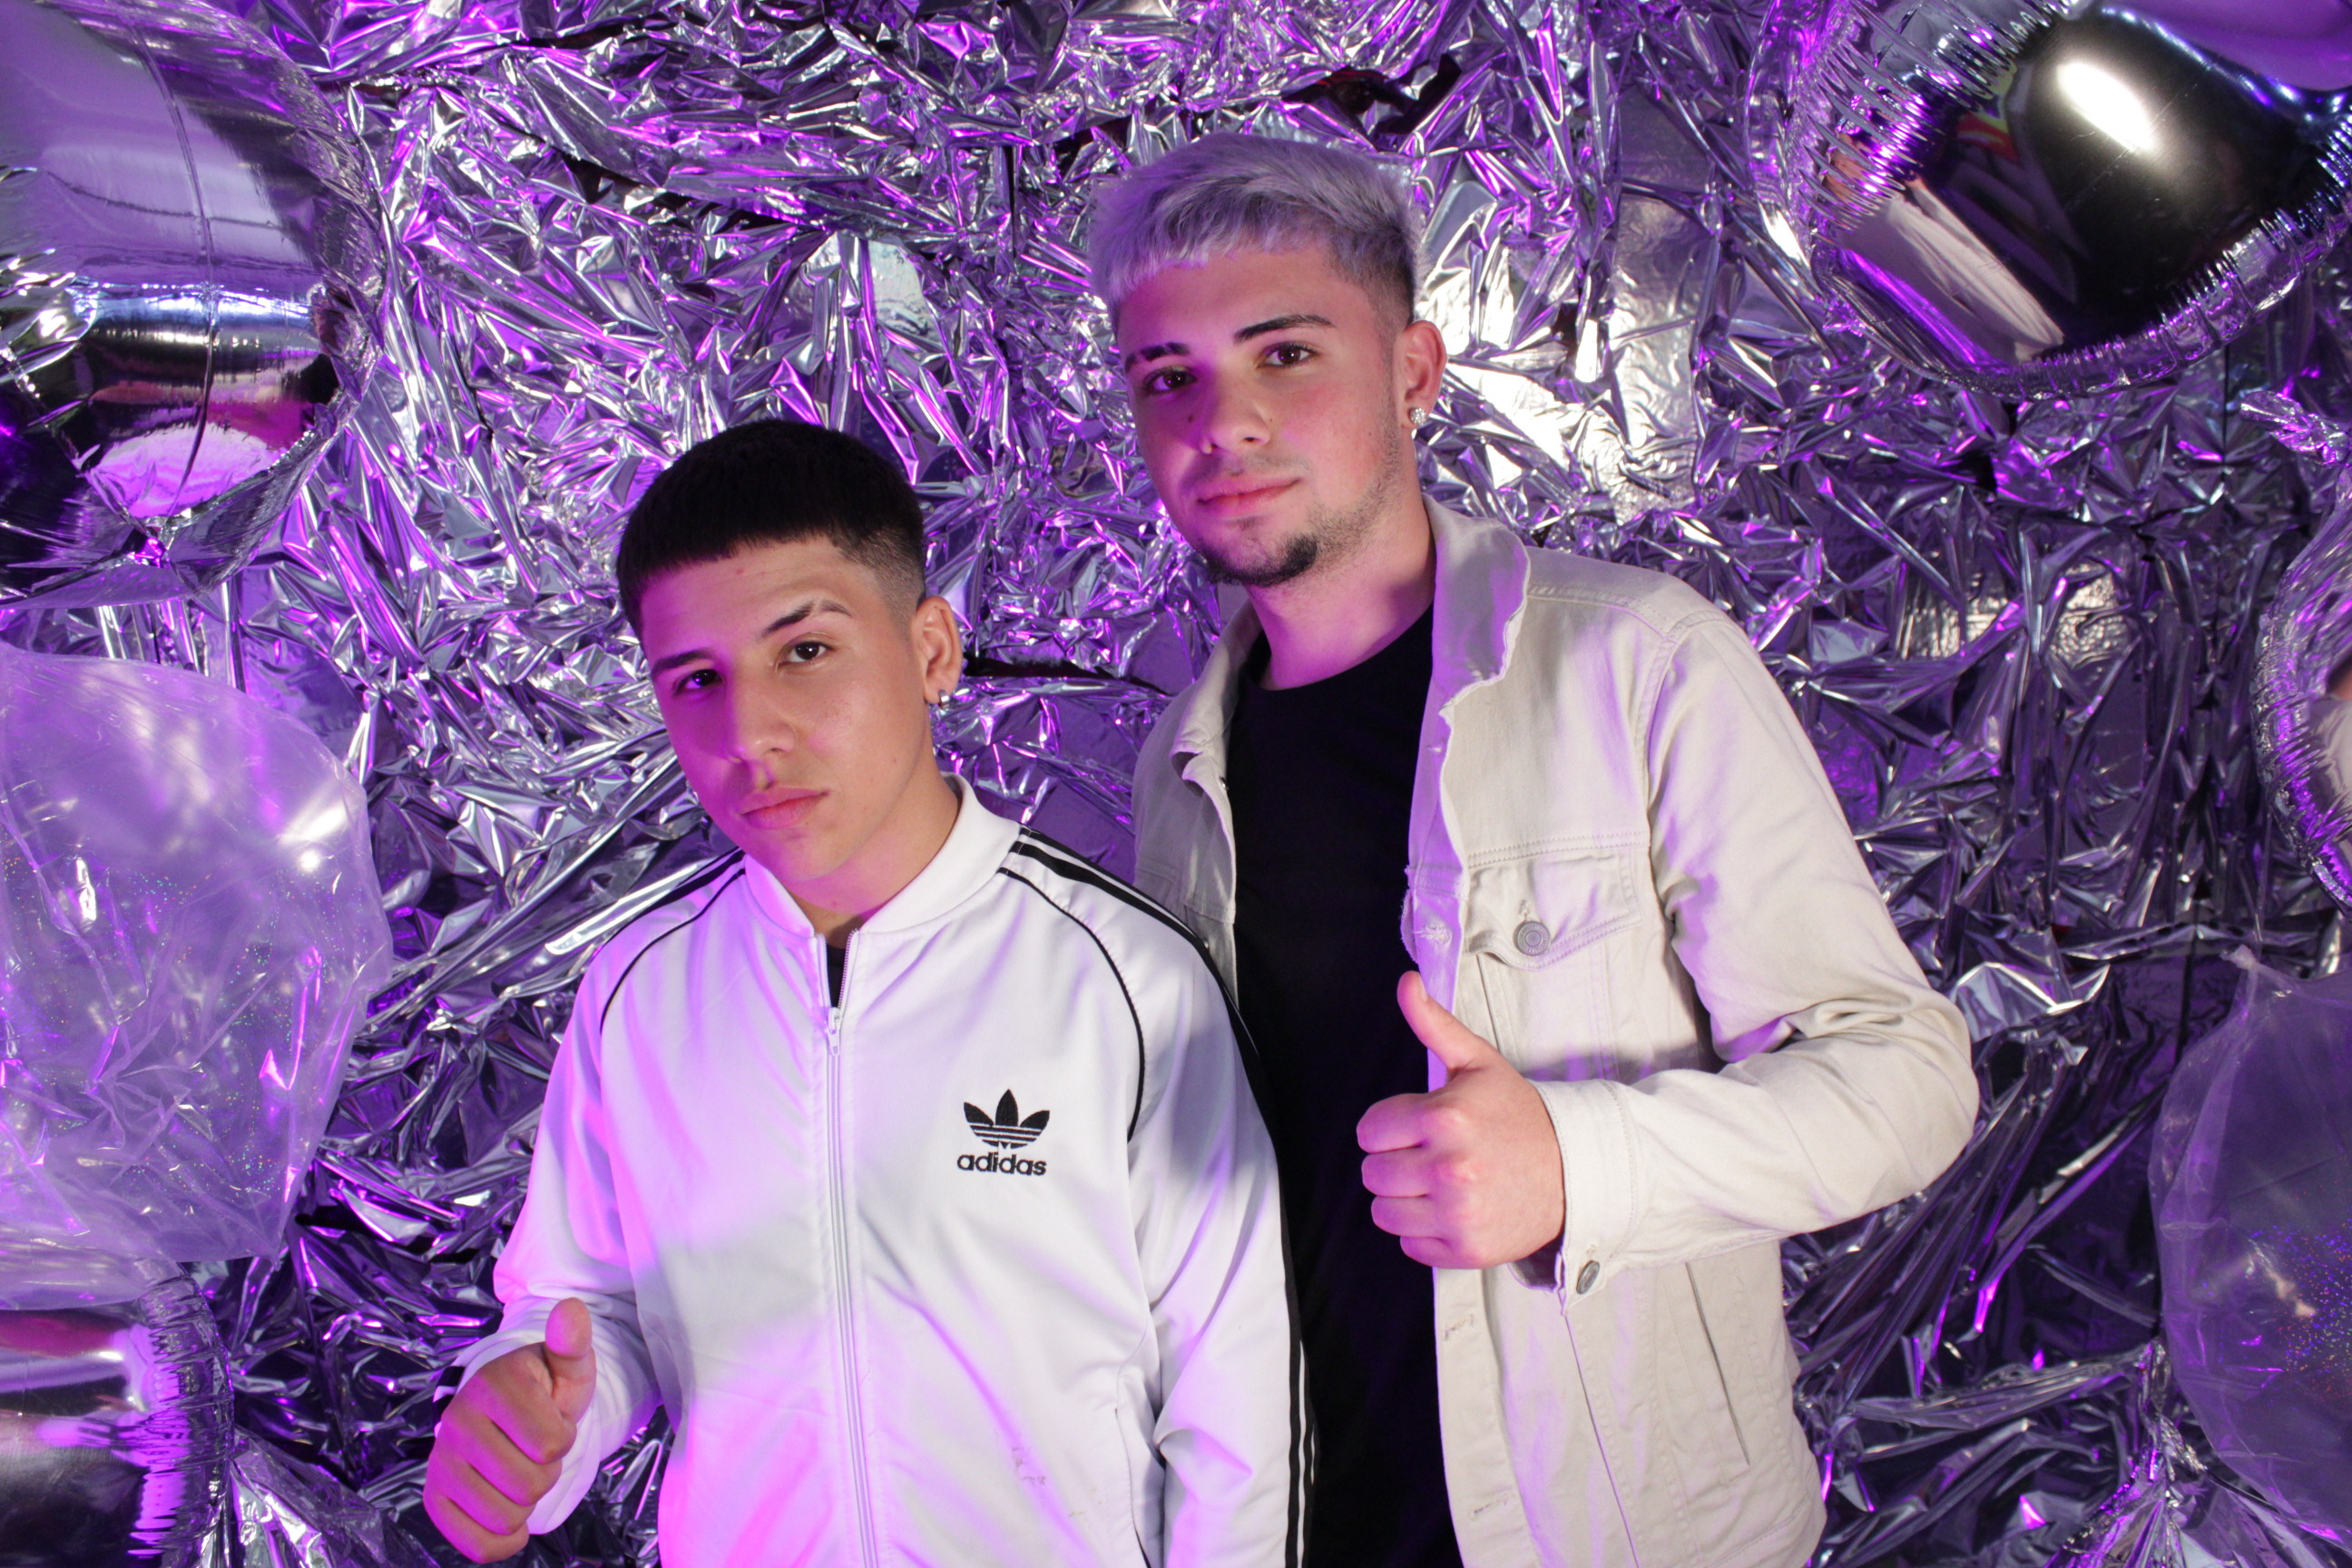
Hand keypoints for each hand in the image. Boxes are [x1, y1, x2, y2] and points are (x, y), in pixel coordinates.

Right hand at [425, 1297, 597, 1561]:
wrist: (504, 1414)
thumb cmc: (544, 1392)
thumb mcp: (567, 1368)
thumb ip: (572, 1343)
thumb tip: (571, 1309)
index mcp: (492, 1385)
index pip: (552, 1445)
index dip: (563, 1440)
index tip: (551, 1421)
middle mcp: (456, 1421)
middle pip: (530, 1485)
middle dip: (546, 1473)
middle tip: (534, 1450)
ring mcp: (440, 1461)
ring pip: (506, 1518)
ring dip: (526, 1504)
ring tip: (517, 1470)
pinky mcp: (433, 1497)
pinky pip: (478, 1545)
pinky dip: (503, 1539)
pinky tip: (505, 1508)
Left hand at [1357, 972, 1565, 1269]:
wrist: (1574, 1170)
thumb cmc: (1518, 1116)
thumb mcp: (1478, 1063)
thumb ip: (1434, 1024)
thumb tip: (1407, 981)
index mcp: (1444, 1117)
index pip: (1369, 1131)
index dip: (1389, 1127)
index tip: (1418, 1127)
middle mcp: (1448, 1167)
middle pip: (1372, 1174)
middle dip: (1395, 1162)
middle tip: (1430, 1155)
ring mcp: (1457, 1213)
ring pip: (1384, 1212)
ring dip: (1405, 1199)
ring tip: (1440, 1182)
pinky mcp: (1466, 1249)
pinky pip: (1410, 1244)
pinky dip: (1425, 1231)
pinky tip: (1454, 1209)